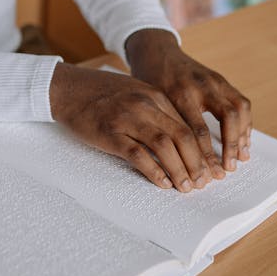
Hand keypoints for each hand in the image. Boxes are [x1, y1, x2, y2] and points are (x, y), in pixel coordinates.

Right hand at [49, 61, 220, 191]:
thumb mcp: (135, 93)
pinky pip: (137, 155)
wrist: (67, 88)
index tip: (209, 167)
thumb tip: (177, 139)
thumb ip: (155, 110)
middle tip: (203, 182)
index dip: (202, 150)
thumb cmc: (100, 94)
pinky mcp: (110, 133)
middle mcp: (145, 105)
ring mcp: (127, 118)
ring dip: (179, 170)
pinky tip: (162, 183)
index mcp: (155, 95)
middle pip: (182, 136)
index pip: (188, 125)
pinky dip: (153, 171)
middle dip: (197, 163)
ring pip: (164, 146)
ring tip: (186, 187)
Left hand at [125, 29, 251, 173]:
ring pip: (239, 108)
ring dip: (242, 135)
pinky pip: (240, 102)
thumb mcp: (150, 101)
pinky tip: (242, 140)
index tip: (206, 175)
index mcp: (179, 92)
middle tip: (227, 169)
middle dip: (230, 146)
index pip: (197, 130)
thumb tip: (173, 162)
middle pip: (226, 117)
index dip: (204, 156)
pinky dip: (245, 122)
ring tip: (240, 157)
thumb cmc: (148, 80)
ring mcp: (214, 80)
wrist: (155, 51)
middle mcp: (201, 85)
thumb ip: (164, 126)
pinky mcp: (221, 79)